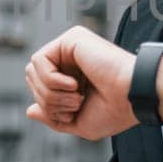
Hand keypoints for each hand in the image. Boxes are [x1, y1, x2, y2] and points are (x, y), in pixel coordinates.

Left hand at [24, 26, 139, 140]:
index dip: (48, 108)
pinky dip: (51, 80)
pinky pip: (38, 60)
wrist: (132, 98)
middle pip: (32, 79)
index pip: (39, 89)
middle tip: (76, 104)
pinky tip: (74, 84)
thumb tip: (29, 110)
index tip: (74, 113)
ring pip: (32, 71)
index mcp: (72, 76)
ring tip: (77, 96)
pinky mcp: (71, 38)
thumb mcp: (78, 123)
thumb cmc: (114, 112)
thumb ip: (52, 117)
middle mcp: (70, 59)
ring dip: (51, 93)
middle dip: (48, 101)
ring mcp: (70, 47)